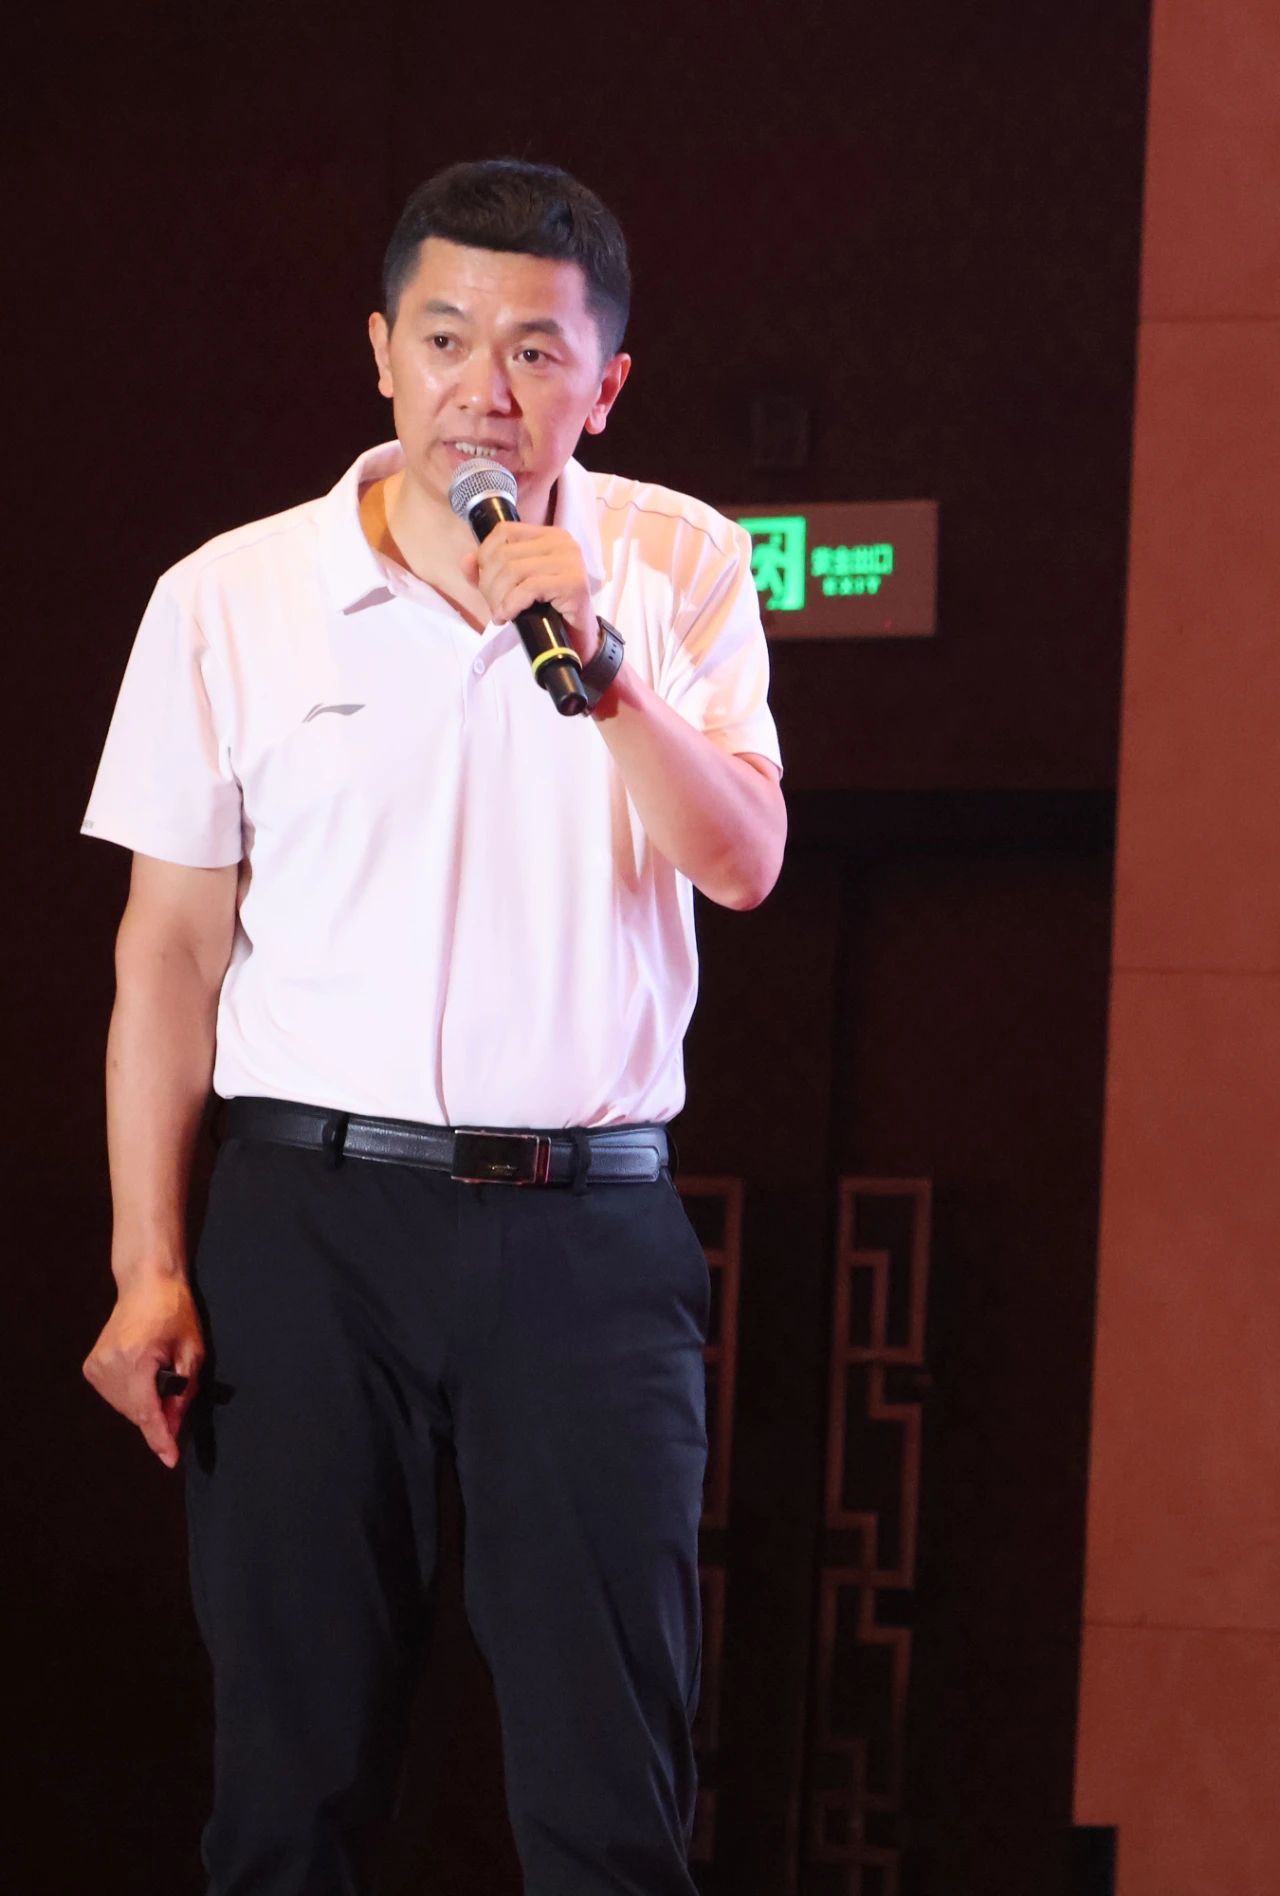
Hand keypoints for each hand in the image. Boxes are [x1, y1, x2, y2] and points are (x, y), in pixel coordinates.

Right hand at [82, 1273, 204, 1468]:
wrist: (146, 1284)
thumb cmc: (174, 1312)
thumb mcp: (192, 1352)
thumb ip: (183, 1391)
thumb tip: (172, 1425)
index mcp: (135, 1358)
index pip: (148, 1411)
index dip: (161, 1438)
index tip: (170, 1459)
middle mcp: (109, 1364)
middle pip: (136, 1412)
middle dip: (159, 1416)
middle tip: (178, 1401)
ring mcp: (96, 1366)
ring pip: (125, 1408)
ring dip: (145, 1405)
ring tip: (160, 1376)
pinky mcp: (91, 1367)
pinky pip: (115, 1396)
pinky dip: (132, 1395)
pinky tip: (143, 1374)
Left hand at [460, 522, 598, 664]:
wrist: (577, 635)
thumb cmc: (547, 608)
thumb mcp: (513, 585)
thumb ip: (488, 570)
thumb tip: (466, 561)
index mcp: (547, 535)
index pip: (504, 531)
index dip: (485, 555)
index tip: (485, 582)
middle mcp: (560, 541)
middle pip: (505, 554)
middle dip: (489, 584)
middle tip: (493, 606)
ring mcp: (569, 560)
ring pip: (514, 571)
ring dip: (498, 597)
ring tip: (499, 614)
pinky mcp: (573, 582)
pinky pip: (529, 588)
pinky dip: (511, 604)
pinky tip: (508, 615)